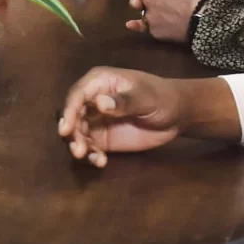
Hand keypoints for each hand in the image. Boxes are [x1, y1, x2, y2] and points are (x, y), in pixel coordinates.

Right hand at [58, 66, 189, 163]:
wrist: (177, 114)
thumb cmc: (162, 97)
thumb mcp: (146, 97)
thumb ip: (124, 101)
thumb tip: (100, 103)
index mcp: (99, 82)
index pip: (77, 95)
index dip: (69, 111)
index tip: (66, 130)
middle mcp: (92, 100)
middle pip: (72, 116)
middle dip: (72, 134)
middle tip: (79, 150)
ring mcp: (96, 120)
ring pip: (78, 133)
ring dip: (79, 146)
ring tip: (91, 157)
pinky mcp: (102, 138)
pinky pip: (90, 146)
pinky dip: (92, 155)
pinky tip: (101, 162)